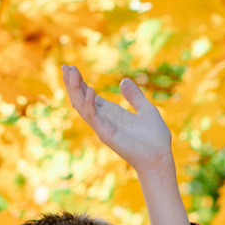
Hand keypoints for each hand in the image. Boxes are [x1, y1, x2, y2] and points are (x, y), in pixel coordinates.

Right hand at [62, 64, 192, 224]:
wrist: (160, 157)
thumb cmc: (155, 138)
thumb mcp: (146, 109)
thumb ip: (134, 96)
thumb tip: (124, 80)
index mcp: (112, 113)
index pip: (89, 95)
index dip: (79, 82)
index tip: (71, 67)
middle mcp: (104, 119)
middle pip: (81, 99)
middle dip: (72, 84)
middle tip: (64, 66)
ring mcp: (103, 126)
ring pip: (82, 107)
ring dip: (75, 90)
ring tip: (70, 73)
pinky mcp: (106, 134)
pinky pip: (94, 117)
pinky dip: (90, 103)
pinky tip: (90, 90)